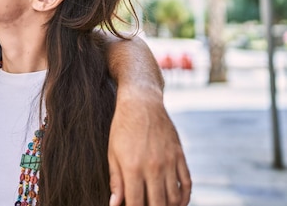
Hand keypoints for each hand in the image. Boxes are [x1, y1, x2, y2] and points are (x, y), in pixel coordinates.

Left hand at [108, 88, 190, 205]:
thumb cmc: (122, 128)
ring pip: (174, 198)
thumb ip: (116, 181)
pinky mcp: (179, 156)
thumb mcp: (113, 153)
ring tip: (160, 205)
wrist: (142, 103)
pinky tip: (177, 202)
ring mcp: (169, 162)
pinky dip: (184, 198)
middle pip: (157, 204)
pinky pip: (187, 184)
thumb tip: (115, 204)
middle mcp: (153, 168)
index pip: (136, 203)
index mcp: (133, 168)